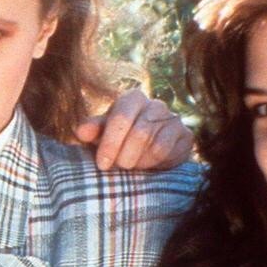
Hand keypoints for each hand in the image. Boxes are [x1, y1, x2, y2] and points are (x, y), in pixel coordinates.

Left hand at [75, 88, 193, 170]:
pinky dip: (154, 164)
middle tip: (117, 168)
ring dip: (139, 162)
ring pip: (155, 146)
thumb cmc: (119, 139)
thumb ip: (91, 130)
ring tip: (131, 167)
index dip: (110, 144)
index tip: (102, 164)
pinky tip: (147, 166)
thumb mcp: (102, 133)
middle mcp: (155, 104)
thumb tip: (80, 131)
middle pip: (139, 134)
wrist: (147, 150)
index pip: (121, 118)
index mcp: (132, 99)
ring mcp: (174, 119)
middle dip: (124, 156)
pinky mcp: (186, 136)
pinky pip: (168, 153)